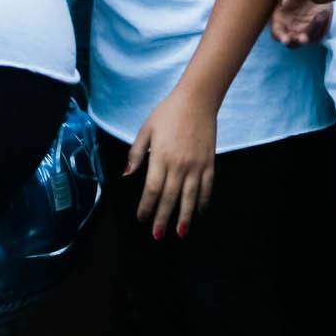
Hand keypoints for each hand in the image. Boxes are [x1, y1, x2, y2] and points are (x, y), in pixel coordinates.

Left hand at [127, 86, 216, 238]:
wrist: (197, 100)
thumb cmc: (168, 112)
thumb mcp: (146, 128)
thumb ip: (136, 152)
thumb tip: (126, 174)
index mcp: (160, 157)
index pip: (151, 189)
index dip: (146, 206)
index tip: (142, 219)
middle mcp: (179, 164)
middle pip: (169, 197)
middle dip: (162, 218)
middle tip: (157, 235)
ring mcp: (196, 165)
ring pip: (190, 197)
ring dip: (184, 216)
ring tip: (180, 232)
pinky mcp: (209, 162)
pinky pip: (207, 186)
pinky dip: (203, 201)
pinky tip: (198, 211)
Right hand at [267, 0, 329, 47]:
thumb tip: (284, 2)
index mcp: (279, 23)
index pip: (277, 34)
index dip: (280, 37)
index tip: (285, 39)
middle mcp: (290, 32)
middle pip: (292, 42)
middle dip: (298, 40)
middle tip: (303, 38)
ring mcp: (304, 33)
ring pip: (308, 37)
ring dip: (313, 30)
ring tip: (319, 17)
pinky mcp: (317, 31)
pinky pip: (320, 31)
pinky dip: (322, 23)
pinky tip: (323, 13)